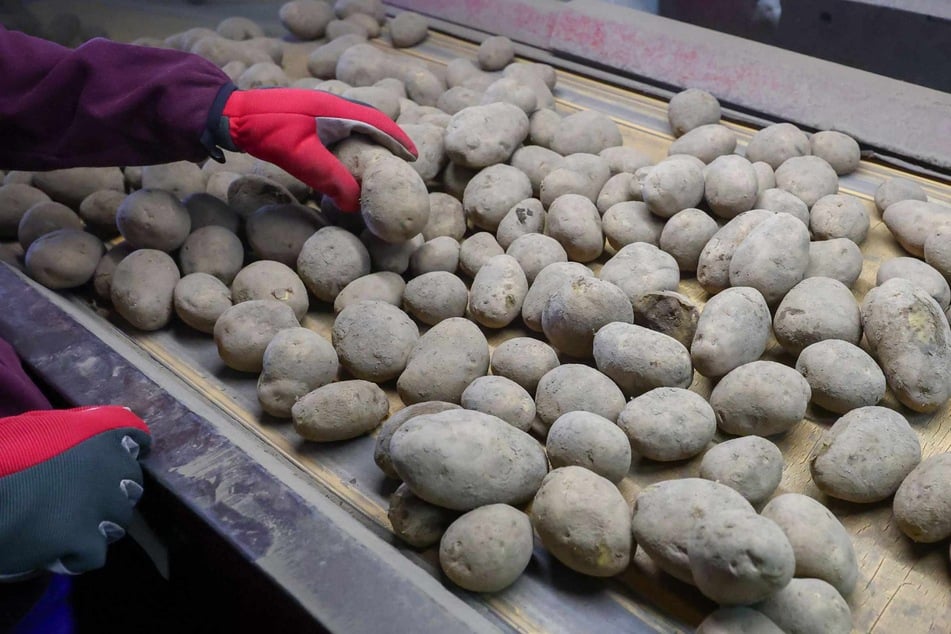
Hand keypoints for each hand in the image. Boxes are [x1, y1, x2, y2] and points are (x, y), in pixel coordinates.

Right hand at [0, 406, 150, 578]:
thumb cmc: (4, 461)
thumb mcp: (39, 429)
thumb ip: (76, 428)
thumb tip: (106, 420)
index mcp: (102, 439)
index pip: (138, 442)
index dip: (129, 454)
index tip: (117, 464)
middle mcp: (112, 469)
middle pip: (132, 487)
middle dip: (112, 496)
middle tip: (80, 503)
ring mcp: (103, 506)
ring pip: (117, 524)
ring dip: (95, 529)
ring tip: (62, 528)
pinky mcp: (88, 540)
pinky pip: (94, 555)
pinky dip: (74, 558)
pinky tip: (51, 549)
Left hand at [220, 88, 417, 211]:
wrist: (230, 115)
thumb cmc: (267, 131)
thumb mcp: (302, 158)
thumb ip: (331, 179)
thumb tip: (356, 204)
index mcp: (336, 109)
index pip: (377, 122)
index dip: (398, 139)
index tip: (415, 156)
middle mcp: (331, 104)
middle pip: (370, 120)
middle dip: (389, 139)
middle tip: (405, 160)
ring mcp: (317, 109)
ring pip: (355, 123)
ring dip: (371, 139)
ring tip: (382, 160)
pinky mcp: (306, 117)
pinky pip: (340, 128)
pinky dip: (352, 141)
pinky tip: (348, 156)